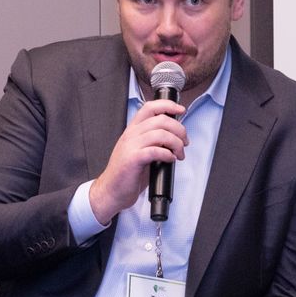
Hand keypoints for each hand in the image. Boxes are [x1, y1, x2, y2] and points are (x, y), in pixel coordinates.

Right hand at [90, 98, 187, 224]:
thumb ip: (154, 140)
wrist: (111, 191)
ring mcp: (130, 147)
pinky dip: (168, 154)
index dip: (168, 105)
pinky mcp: (132, 160)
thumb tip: (175, 136)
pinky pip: (155, 150)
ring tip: (179, 154)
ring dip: (176, 143)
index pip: (150, 107)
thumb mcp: (139, 150)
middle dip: (179, 130)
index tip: (180, 111)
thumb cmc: (127, 173)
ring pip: (161, 134)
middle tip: (184, 142)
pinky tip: (170, 160)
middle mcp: (130, 135)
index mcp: (132, 130)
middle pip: (161, 120)